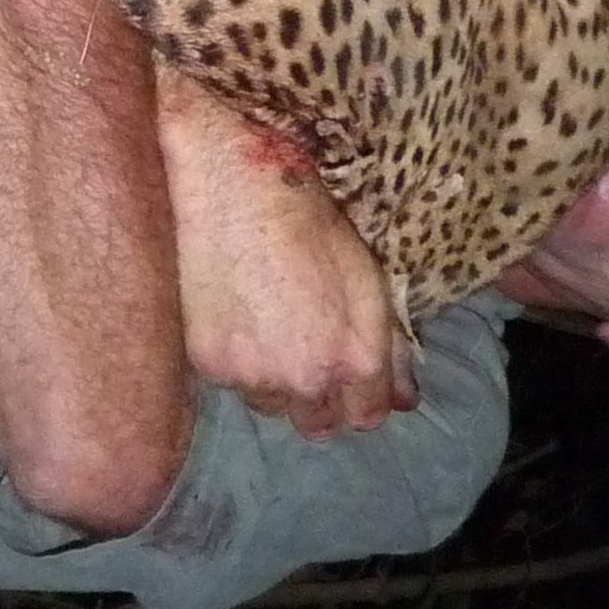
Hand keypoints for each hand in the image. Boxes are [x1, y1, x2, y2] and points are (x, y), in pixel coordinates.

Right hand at [157, 79, 413, 437]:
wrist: (226, 185)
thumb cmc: (304, 218)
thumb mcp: (366, 276)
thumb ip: (388, 345)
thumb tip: (402, 398)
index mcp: (353, 356)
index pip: (366, 417)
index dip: (362, 396)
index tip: (350, 375)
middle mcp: (304, 377)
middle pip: (316, 423)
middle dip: (318, 397)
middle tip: (306, 352)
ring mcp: (251, 374)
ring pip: (269, 404)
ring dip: (273, 381)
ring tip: (266, 329)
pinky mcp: (207, 362)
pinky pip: (231, 382)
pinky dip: (235, 361)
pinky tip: (235, 317)